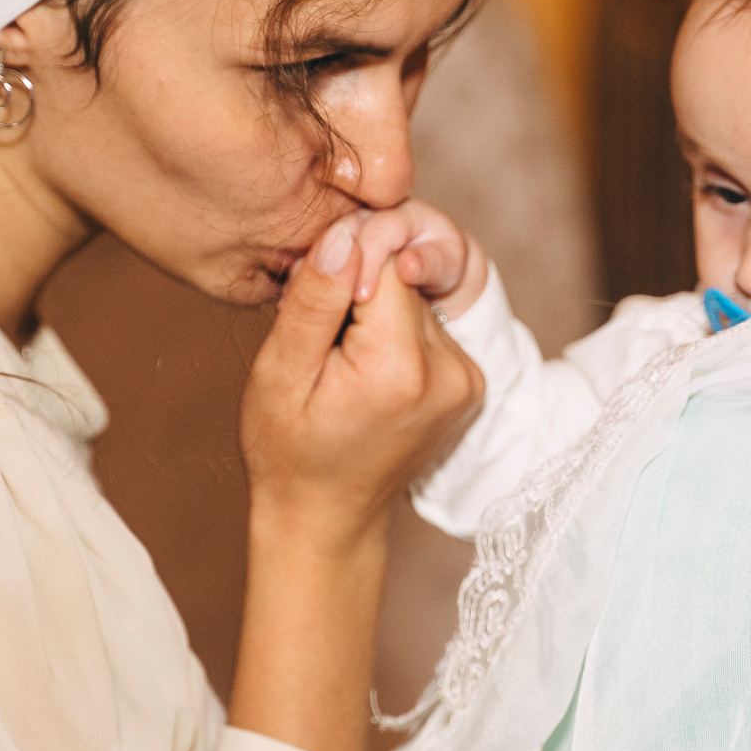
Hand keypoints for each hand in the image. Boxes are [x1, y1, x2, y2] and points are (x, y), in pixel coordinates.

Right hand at [242, 217, 482, 553]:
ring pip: (417, 297)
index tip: (310, 294)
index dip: (344, 260)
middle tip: (318, 336)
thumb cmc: (290, 450)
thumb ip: (316, 300)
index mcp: (400, 367)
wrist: (326, 515)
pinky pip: (428, 324)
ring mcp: (466, 377)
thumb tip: (347, 235)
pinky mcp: (469, 380)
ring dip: (376, 309)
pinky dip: (394, 331)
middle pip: (405, 276)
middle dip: (358, 288)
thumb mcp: (280, 373)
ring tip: (339, 358)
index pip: (387, 259)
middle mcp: (449, 370)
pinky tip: (364, 368)